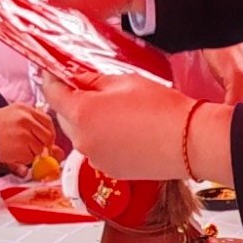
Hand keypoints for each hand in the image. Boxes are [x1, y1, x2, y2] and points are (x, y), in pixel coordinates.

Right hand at [0, 104, 59, 176]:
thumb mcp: (12, 114)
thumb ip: (31, 121)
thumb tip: (51, 139)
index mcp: (24, 109)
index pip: (47, 121)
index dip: (49, 132)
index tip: (47, 138)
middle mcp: (26, 119)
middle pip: (47, 135)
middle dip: (44, 144)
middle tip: (35, 147)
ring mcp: (24, 134)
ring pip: (40, 147)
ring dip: (33, 152)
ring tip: (18, 148)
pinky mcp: (21, 148)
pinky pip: (31, 157)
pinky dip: (25, 158)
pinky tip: (14, 152)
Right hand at [9, 0, 147, 22]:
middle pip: (13, 1)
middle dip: (8, 7)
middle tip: (9, 9)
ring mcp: (49, 9)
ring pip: (28, 18)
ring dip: (24, 22)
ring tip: (24, 22)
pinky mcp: (63, 24)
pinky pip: (48, 31)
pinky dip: (42, 34)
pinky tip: (41, 33)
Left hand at [48, 72, 202, 182]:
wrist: (189, 142)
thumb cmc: (162, 110)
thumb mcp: (124, 81)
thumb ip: (94, 81)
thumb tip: (79, 80)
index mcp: (82, 113)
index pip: (53, 93)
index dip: (52, 79)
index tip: (55, 73)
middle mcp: (82, 140)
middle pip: (63, 115)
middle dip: (72, 101)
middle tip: (91, 88)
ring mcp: (94, 158)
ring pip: (80, 134)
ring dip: (88, 121)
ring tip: (116, 111)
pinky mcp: (109, 169)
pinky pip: (96, 149)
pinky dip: (102, 139)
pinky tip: (124, 130)